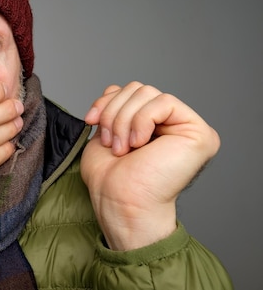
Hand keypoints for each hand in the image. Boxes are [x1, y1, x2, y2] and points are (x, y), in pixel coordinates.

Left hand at [81, 82, 219, 249]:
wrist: (119, 201)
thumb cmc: (111, 178)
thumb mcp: (106, 130)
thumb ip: (115, 106)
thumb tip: (114, 89)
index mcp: (153, 124)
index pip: (130, 91)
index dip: (107, 101)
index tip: (90, 121)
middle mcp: (174, 124)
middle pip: (138, 88)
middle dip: (114, 112)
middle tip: (110, 143)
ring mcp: (189, 128)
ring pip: (148, 92)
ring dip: (124, 120)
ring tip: (122, 147)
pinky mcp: (199, 133)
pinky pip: (165, 102)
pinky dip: (142, 121)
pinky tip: (139, 144)